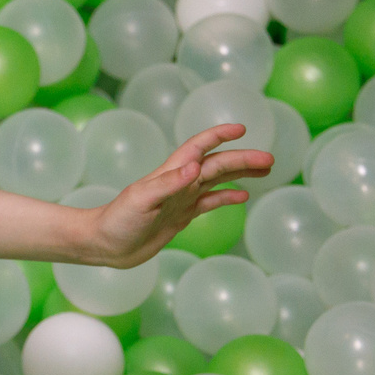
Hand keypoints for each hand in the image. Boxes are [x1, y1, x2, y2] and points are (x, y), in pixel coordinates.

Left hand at [84, 126, 273, 266]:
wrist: (105, 245)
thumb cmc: (117, 220)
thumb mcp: (142, 200)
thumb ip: (168, 184)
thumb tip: (196, 167)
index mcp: (170, 172)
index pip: (199, 147)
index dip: (218, 136)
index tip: (241, 129)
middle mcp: (179, 182)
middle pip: (216, 165)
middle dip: (242, 160)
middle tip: (269, 159)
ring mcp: (181, 198)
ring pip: (217, 180)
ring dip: (239, 174)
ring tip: (264, 170)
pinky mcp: (181, 216)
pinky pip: (210, 203)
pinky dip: (227, 198)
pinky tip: (243, 196)